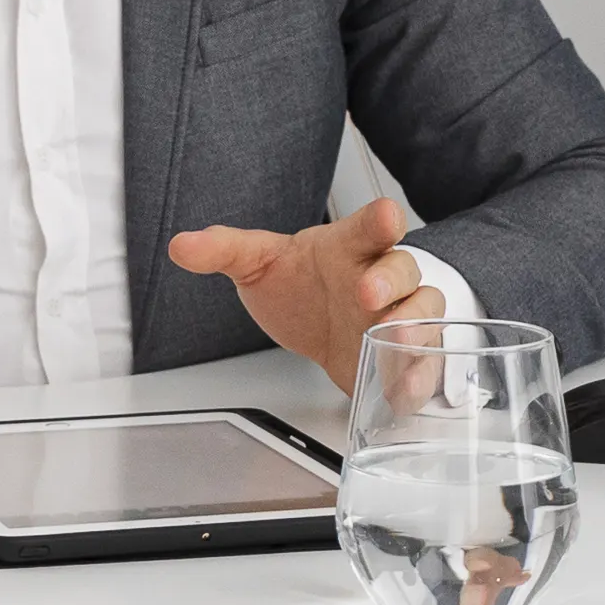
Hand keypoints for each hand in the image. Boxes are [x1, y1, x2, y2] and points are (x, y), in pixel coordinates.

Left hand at [168, 192, 443, 394]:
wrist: (322, 324)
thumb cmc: (302, 285)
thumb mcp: (259, 264)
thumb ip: (224, 250)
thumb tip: (181, 245)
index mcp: (351, 248)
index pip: (372, 226)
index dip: (380, 221)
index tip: (384, 217)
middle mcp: (383, 280)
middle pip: (402, 268)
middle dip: (389, 280)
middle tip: (367, 292)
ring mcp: (400, 318)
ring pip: (423, 313)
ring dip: (413, 327)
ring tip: (397, 340)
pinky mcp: (404, 359)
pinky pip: (423, 365)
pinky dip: (417, 376)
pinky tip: (403, 386)